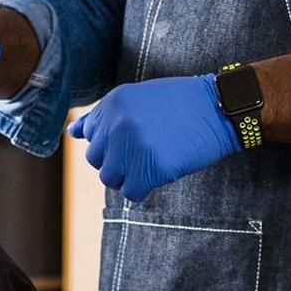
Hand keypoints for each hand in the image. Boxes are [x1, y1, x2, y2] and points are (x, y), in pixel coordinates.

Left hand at [67, 75, 240, 200]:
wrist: (218, 107)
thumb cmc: (178, 103)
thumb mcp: (134, 98)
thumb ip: (103, 116)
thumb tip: (72, 132)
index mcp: (112, 104)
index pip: (91, 137)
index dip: (112, 143)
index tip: (132, 140)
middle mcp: (117, 123)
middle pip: (97, 160)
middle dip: (117, 161)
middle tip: (143, 153)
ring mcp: (134, 146)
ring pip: (111, 178)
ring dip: (129, 176)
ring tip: (151, 163)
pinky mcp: (152, 167)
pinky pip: (131, 192)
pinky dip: (142, 189)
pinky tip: (158, 173)